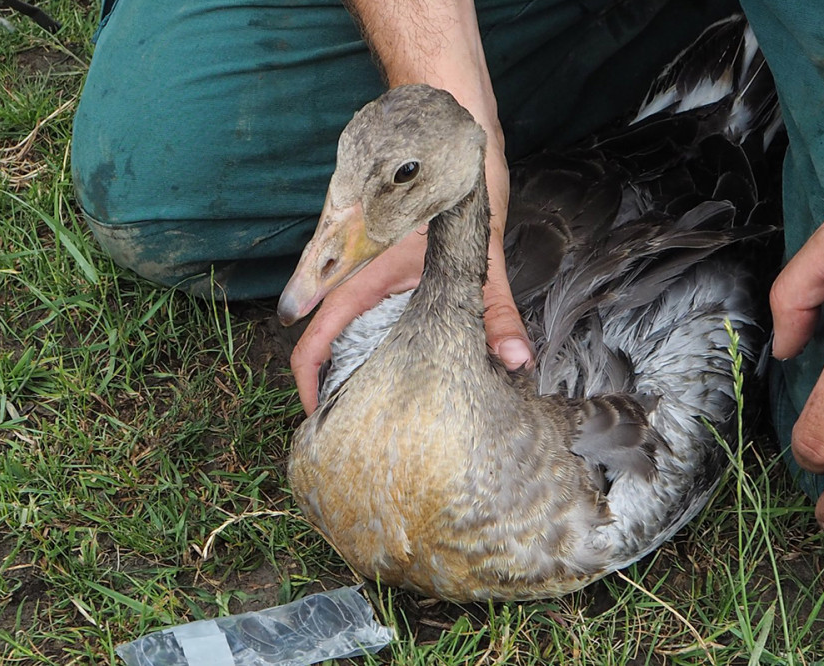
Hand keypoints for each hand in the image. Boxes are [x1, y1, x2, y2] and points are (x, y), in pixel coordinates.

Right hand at [291, 144, 530, 413]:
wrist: (451, 145)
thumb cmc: (454, 195)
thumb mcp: (479, 259)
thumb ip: (496, 311)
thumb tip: (515, 359)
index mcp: (360, 278)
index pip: (316, 336)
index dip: (309, 381)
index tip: (319, 415)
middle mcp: (353, 282)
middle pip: (324, 345)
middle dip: (332, 388)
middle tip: (355, 429)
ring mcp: (364, 280)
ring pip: (342, 336)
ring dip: (351, 371)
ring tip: (374, 411)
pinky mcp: (382, 280)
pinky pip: (364, 323)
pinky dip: (372, 352)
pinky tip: (399, 375)